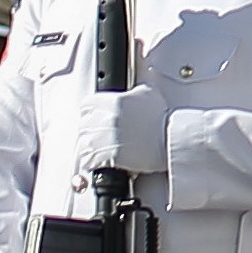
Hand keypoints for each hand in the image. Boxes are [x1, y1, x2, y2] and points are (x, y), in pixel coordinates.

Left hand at [47, 80, 167, 178]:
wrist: (168, 141)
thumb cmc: (162, 120)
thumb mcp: (149, 95)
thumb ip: (134, 91)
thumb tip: (131, 92)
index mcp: (113, 102)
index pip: (87, 105)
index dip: (90, 112)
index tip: (94, 118)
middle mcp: (105, 119)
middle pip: (83, 125)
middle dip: (90, 131)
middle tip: (98, 135)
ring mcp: (103, 138)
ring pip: (83, 143)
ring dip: (88, 147)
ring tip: (96, 150)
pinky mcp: (106, 156)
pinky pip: (87, 160)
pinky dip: (90, 161)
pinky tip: (97, 161)